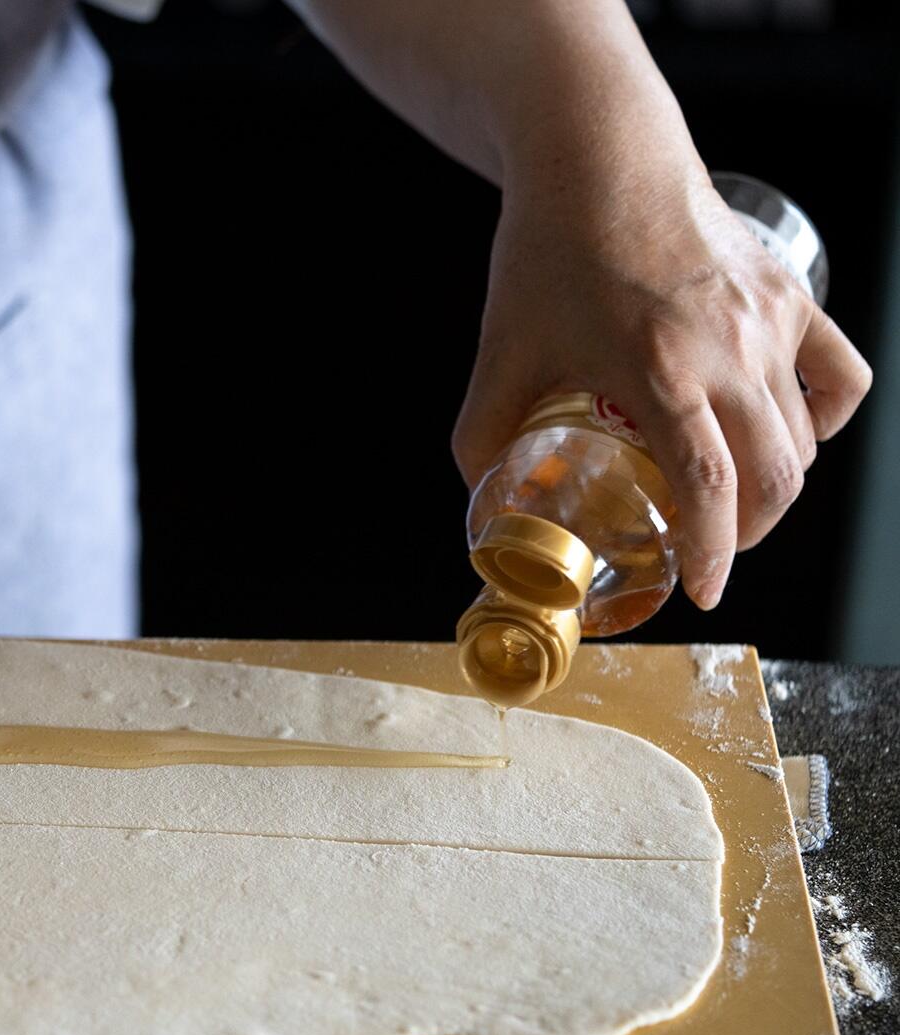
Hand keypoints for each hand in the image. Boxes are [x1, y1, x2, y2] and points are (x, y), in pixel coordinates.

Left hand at [453, 166, 871, 610]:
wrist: (600, 158)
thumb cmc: (548, 251)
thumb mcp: (501, 352)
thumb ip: (484, 432)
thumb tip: (480, 497)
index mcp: (662, 371)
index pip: (713, 487)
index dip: (715, 555)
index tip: (706, 592)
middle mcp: (732, 350)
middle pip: (774, 476)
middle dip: (747, 533)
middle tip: (708, 550)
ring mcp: (771, 322)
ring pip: (805, 436)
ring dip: (778, 484)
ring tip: (734, 502)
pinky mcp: (792, 296)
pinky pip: (839, 376)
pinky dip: (823, 419)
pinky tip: (789, 434)